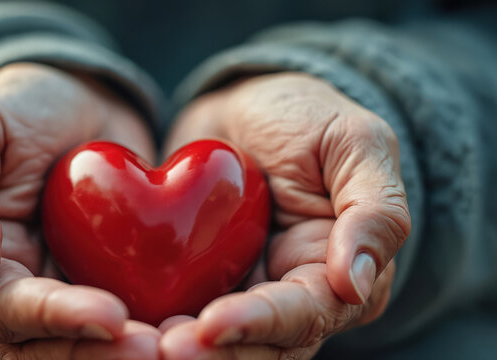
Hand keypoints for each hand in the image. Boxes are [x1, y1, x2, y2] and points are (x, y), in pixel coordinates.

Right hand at [0, 63, 158, 358]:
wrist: (76, 106)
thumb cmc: (13, 110)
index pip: (0, 311)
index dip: (54, 318)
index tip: (110, 316)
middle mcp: (1, 298)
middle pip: (42, 349)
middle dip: (96, 352)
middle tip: (153, 348)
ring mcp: (52, 299)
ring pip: (81, 347)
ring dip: (122, 352)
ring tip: (175, 345)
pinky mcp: (100, 291)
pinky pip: (122, 324)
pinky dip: (152, 330)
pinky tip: (188, 329)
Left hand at [159, 73, 410, 358]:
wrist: (247, 105)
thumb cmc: (310, 117)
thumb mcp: (356, 143)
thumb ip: (374, 209)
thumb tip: (355, 283)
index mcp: (338, 275)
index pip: (306, 315)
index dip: (261, 324)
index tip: (212, 324)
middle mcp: (291, 297)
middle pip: (259, 346)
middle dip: (214, 353)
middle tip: (165, 349)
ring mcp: (242, 292)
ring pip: (217, 342)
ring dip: (183, 348)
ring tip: (138, 343)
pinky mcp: (198, 281)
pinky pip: (177, 310)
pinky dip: (153, 322)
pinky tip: (122, 322)